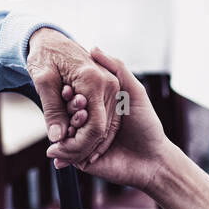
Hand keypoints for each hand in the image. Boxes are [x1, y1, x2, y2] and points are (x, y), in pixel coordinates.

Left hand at [26, 28, 121, 166]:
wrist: (50, 38)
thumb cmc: (44, 55)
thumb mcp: (42, 81)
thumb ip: (52, 110)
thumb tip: (57, 139)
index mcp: (93, 81)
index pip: (94, 127)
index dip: (78, 146)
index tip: (59, 154)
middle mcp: (109, 84)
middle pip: (102, 130)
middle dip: (81, 147)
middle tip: (58, 156)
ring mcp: (114, 85)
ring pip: (107, 126)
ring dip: (87, 142)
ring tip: (64, 151)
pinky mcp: (113, 86)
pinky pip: (108, 117)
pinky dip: (93, 131)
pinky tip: (75, 139)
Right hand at [48, 47, 176, 191]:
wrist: (153, 159)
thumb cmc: (146, 123)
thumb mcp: (134, 90)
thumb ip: (116, 68)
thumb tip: (93, 48)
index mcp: (98, 106)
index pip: (76, 96)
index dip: (69, 92)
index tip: (66, 88)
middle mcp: (90, 122)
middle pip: (67, 114)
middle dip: (64, 112)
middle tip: (68, 110)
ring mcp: (84, 141)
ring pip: (64, 134)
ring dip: (61, 131)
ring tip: (64, 131)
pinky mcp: (82, 159)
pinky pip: (66, 154)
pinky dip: (60, 152)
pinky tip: (55, 149)